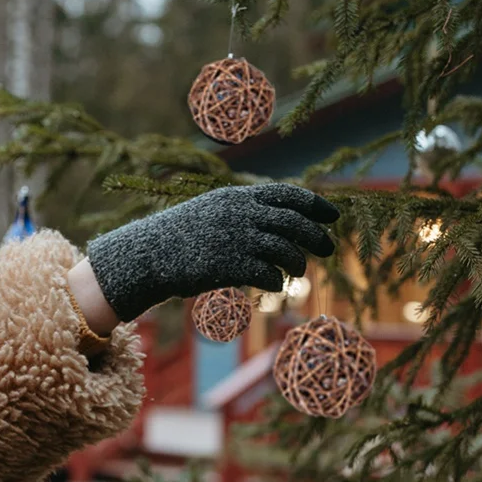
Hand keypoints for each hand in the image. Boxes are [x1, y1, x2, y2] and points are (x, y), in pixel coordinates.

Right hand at [84, 183, 339, 322]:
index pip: (287, 196)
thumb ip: (241, 212)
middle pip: (293, 223)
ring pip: (284, 250)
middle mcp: (241, 215)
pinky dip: (276, 280)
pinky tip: (276, 285)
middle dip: (315, 235)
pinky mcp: (229, 266)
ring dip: (297, 262)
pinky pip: (267, 274)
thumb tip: (273, 222)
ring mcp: (236, 240)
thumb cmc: (180, 238)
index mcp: (238, 198)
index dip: (315, 205)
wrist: (148, 255)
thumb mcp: (211, 212)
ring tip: (298, 270)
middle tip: (328, 248)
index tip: (333, 216)